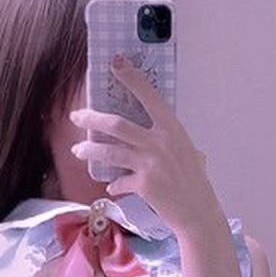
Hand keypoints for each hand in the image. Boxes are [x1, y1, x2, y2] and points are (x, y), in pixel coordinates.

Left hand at [70, 57, 221, 234]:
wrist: (198, 213)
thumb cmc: (194, 183)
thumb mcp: (188, 153)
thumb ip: (169, 141)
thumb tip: (150, 133)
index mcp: (173, 130)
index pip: (150, 97)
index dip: (132, 79)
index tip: (116, 63)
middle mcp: (160, 143)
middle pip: (117, 124)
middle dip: (92, 118)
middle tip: (77, 115)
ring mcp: (151, 164)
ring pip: (110, 151)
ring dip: (90, 150)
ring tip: (78, 150)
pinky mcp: (143, 185)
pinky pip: (119, 181)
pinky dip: (114, 184)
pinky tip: (111, 186)